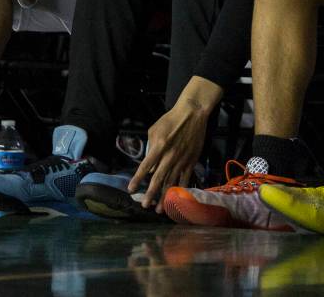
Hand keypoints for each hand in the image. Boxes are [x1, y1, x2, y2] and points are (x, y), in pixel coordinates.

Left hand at [129, 77, 221, 210]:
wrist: (193, 113)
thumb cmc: (170, 120)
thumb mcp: (154, 130)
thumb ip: (150, 147)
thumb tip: (150, 166)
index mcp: (159, 147)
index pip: (145, 166)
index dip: (137, 179)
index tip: (130, 190)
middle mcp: (170, 156)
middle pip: (158, 178)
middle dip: (150, 193)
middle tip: (145, 205)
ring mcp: (182, 159)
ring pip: (172, 181)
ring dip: (165, 196)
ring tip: (159, 208)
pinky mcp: (192, 160)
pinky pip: (185, 177)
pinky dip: (180, 188)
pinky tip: (176, 198)